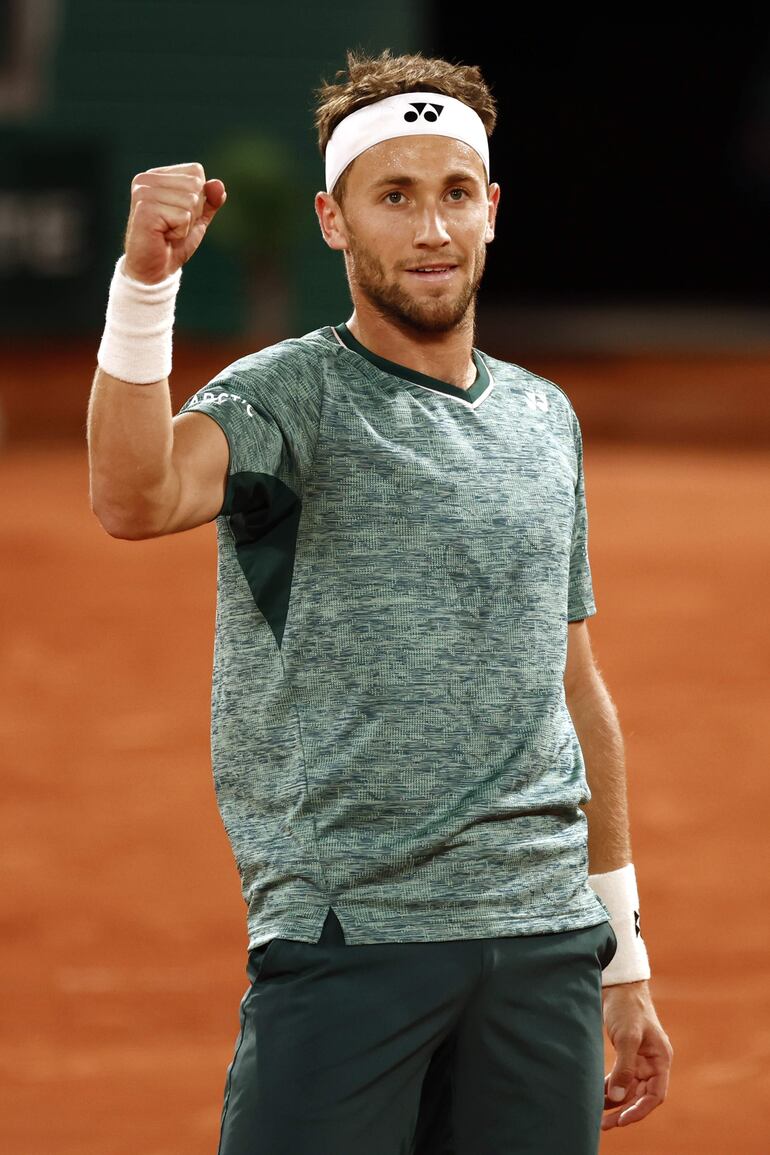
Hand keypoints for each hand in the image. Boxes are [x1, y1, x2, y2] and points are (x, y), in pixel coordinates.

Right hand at [123, 162, 226, 283]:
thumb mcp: (198, 218)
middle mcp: (146, 179)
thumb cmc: (173, 242)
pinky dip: (180, 232)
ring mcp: (143, 193)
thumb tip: (218, 184)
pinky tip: (164, 236)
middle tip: (174, 226)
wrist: (155, 270)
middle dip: (193, 212)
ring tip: (168, 232)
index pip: (196, 171)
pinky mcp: (145, 210)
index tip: (179, 215)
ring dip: (186, 224)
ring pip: (190, 201)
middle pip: (195, 185)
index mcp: (156, 175)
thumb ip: (210, 200)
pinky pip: (183, 217)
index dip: (198, 199)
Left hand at [601, 979, 672, 1129]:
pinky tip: (596, 1094)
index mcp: (660, 1059)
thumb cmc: (627, 1007)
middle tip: (604, 1124)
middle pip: (641, 1096)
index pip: (655, 1095)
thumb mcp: (627, 1037)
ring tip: (597, 1115)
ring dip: (615, 1102)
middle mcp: (652, 1062)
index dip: (640, 1110)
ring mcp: (639, 1058)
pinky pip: (621, 1077)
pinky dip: (610, 1087)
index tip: (622, 1120)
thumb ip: (625, 1067)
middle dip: (624, 1111)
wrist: (618, 984)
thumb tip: (618, 1097)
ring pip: (629, 1088)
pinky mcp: (626, 1054)